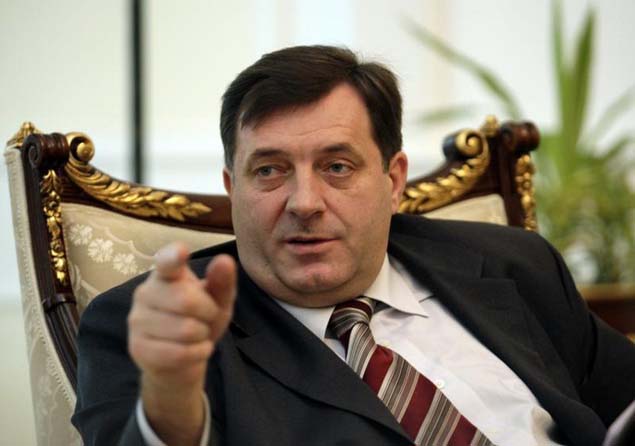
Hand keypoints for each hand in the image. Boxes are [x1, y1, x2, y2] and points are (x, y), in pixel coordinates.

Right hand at [127, 242, 235, 444]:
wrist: (182, 360)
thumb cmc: (200, 320)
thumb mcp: (218, 301)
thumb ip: (222, 282)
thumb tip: (225, 261)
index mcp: (165, 274)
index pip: (167, 262)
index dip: (174, 256)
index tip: (182, 251)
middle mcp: (145, 292)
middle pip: (186, 300)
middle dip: (208, 313)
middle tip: (206, 318)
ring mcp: (137, 320)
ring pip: (185, 330)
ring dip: (203, 336)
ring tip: (197, 335)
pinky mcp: (137, 348)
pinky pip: (179, 353)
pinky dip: (197, 354)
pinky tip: (195, 351)